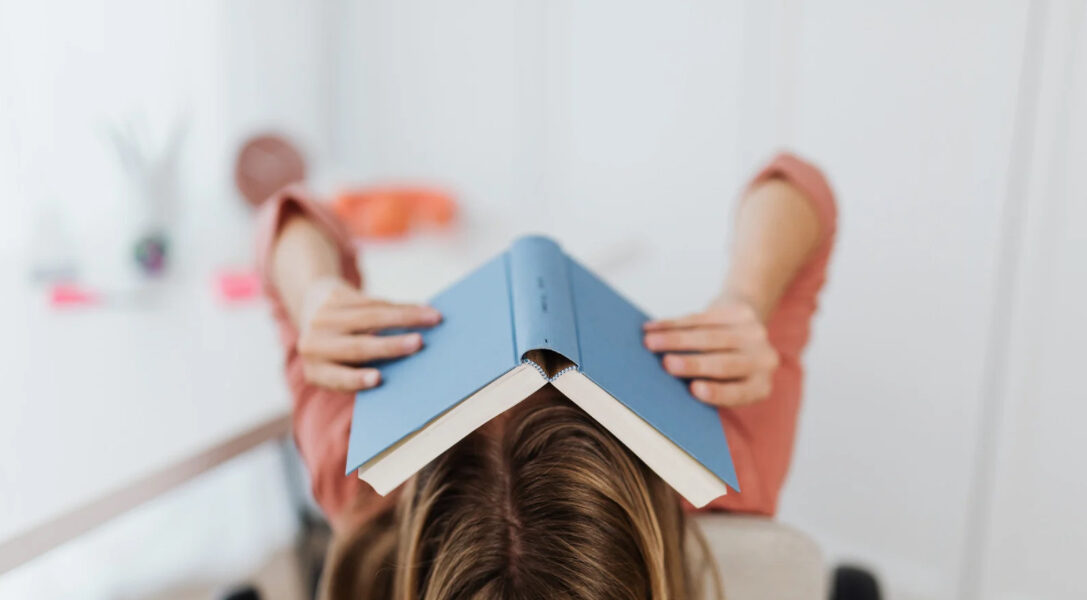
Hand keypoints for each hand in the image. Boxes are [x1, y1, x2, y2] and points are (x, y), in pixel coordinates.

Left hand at [296, 278, 441, 390]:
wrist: (311, 308)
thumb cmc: (339, 352)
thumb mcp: (340, 367)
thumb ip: (364, 369)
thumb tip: (408, 361)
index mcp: (315, 371)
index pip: (337, 378)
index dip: (357, 379)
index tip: (378, 378)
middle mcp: (314, 345)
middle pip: (357, 347)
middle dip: (390, 346)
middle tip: (419, 344)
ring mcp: (323, 318)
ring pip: (370, 316)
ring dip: (406, 318)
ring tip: (432, 319)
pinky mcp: (335, 297)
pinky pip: (374, 302)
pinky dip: (402, 306)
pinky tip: (422, 308)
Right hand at [643, 301, 778, 406]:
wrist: (747, 330)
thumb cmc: (726, 370)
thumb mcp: (725, 384)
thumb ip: (707, 387)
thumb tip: (669, 384)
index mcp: (760, 387)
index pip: (739, 393)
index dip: (717, 392)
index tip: (694, 389)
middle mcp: (765, 362)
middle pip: (725, 363)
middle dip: (693, 363)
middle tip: (666, 364)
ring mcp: (756, 335)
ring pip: (710, 336)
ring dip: (675, 339)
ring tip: (650, 342)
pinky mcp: (742, 313)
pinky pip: (703, 317)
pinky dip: (674, 323)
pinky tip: (653, 327)